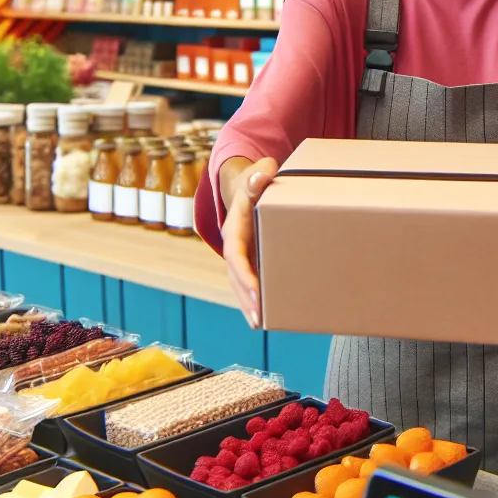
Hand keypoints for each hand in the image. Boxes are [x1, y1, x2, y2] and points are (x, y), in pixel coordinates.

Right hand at [220, 157, 277, 329]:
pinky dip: (253, 296)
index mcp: (235, 226)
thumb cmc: (257, 179)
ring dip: (248, 303)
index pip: (234, 254)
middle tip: (259, 318)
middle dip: (245, 297)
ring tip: (260, 323)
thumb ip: (259, 176)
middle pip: (234, 274)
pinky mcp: (249, 256)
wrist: (248, 183)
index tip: (256, 292)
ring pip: (239, 281)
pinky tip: (263, 314)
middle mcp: (233, 242)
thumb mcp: (257, 173)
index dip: (243, 274)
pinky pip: (248, 279)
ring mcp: (240, 251)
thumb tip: (260, 178)